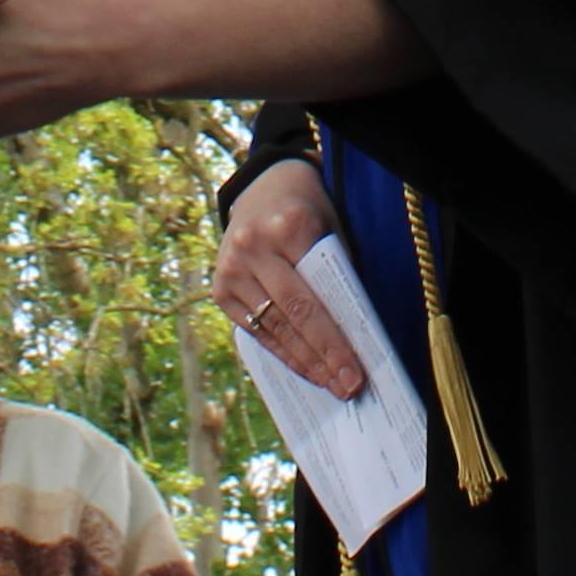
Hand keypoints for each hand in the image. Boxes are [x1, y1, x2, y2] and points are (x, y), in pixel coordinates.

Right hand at [219, 164, 366, 400]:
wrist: (263, 188)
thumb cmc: (308, 212)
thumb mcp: (330, 231)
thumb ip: (335, 276)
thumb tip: (353, 339)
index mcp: (287, 227)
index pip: (316, 296)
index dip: (336, 340)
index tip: (357, 372)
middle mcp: (252, 248)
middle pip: (295, 317)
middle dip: (324, 358)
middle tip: (348, 387)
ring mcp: (231, 269)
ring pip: (273, 328)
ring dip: (305, 363)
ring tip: (330, 384)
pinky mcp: (219, 289)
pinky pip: (255, 331)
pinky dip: (282, 352)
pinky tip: (304, 369)